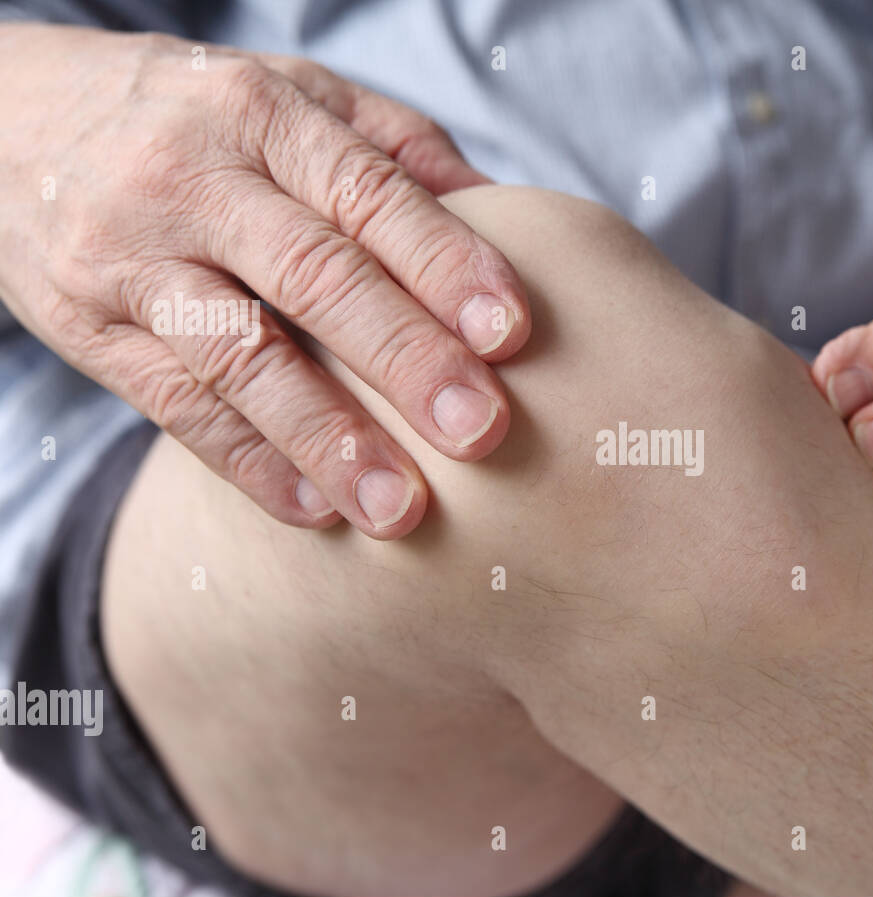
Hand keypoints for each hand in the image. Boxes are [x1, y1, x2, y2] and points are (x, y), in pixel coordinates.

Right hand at [0, 24, 530, 537]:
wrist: (10, 119)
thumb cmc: (197, 119)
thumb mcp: (291, 99)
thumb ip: (394, 151)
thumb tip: (503, 220)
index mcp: (264, 116)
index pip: (367, 193)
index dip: (444, 263)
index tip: (512, 334)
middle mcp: (195, 181)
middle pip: (313, 276)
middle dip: (404, 358)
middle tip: (481, 432)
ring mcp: (133, 258)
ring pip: (239, 356)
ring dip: (327, 437)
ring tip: (401, 508)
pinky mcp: (90, 329)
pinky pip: (175, 406)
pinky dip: (248, 463)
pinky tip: (316, 512)